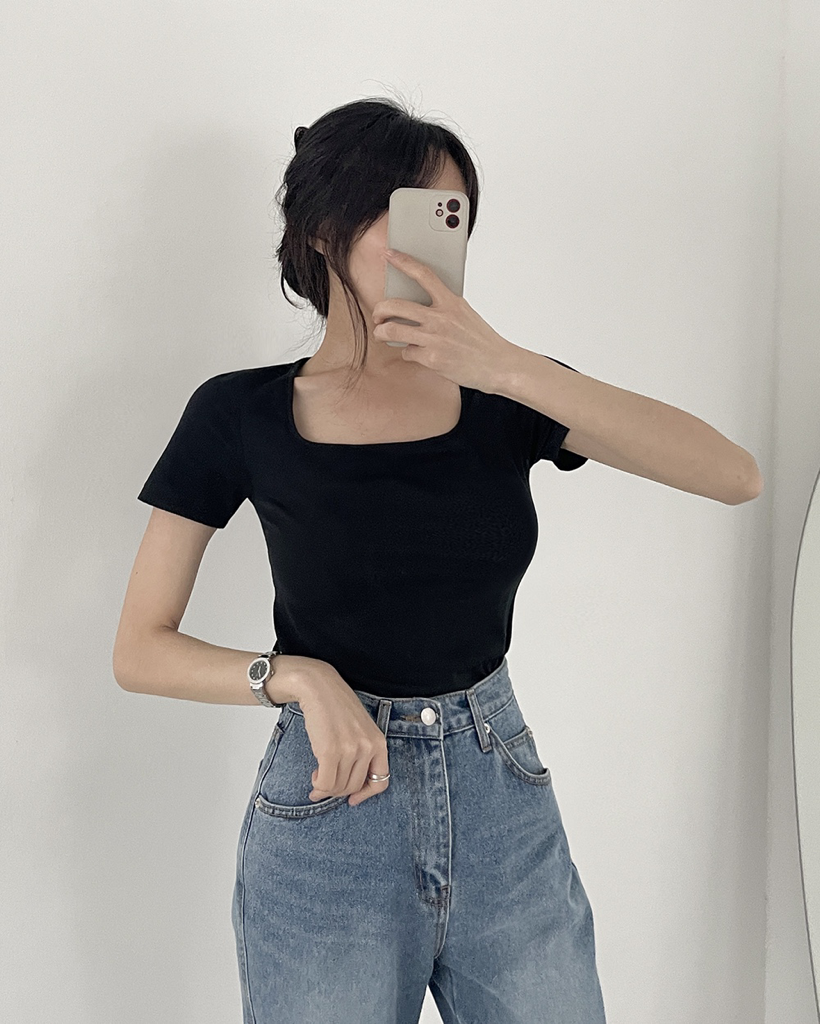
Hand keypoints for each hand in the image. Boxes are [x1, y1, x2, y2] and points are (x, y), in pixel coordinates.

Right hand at [297, 664, 390, 806]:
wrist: (319, 687)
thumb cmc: (337, 706)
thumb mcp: (360, 729)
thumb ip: (361, 752)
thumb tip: (349, 783)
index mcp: (379, 743)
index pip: (381, 782)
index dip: (365, 795)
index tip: (352, 799)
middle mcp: (368, 748)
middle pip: (354, 787)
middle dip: (338, 790)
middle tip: (326, 784)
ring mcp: (351, 750)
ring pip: (338, 787)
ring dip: (325, 788)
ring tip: (318, 777)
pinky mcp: (331, 751)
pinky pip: (325, 783)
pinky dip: (318, 786)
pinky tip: (314, 777)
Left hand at [371, 248, 518, 393]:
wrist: (497, 364)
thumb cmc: (480, 340)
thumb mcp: (464, 313)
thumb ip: (443, 306)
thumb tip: (418, 302)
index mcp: (451, 302)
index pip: (423, 274)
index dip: (403, 261)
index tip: (388, 254)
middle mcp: (441, 318)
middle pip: (395, 305)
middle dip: (379, 309)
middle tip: (378, 315)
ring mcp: (435, 339)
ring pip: (392, 330)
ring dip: (381, 332)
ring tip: (382, 333)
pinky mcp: (431, 359)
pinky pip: (406, 352)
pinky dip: (407, 352)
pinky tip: (415, 352)